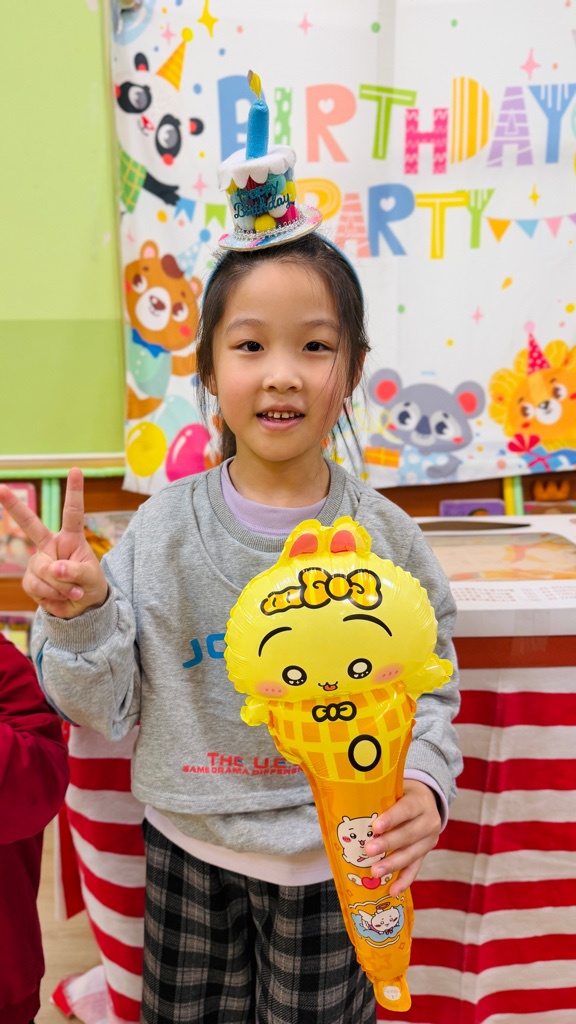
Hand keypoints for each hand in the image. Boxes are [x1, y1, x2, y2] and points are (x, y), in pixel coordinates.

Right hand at [0, 469, 107, 618]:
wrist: (81, 608)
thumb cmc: (89, 585)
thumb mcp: (92, 579)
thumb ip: (76, 571)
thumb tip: (55, 568)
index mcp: (71, 537)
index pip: (73, 512)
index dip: (74, 491)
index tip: (76, 470)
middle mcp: (51, 545)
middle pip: (30, 524)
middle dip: (13, 506)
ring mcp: (38, 561)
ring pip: (44, 570)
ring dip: (62, 586)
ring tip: (72, 592)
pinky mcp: (30, 579)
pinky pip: (37, 586)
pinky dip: (52, 596)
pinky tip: (61, 598)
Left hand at [364, 779, 440, 897]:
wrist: (427, 800)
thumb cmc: (402, 794)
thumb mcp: (397, 789)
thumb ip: (381, 796)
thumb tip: (352, 802)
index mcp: (420, 801)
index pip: (406, 809)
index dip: (392, 818)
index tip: (376, 827)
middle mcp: (429, 821)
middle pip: (409, 834)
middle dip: (388, 844)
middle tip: (369, 850)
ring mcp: (429, 840)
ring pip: (412, 854)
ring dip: (393, 864)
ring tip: (375, 872)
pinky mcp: (425, 854)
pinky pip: (415, 869)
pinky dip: (404, 881)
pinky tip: (393, 891)